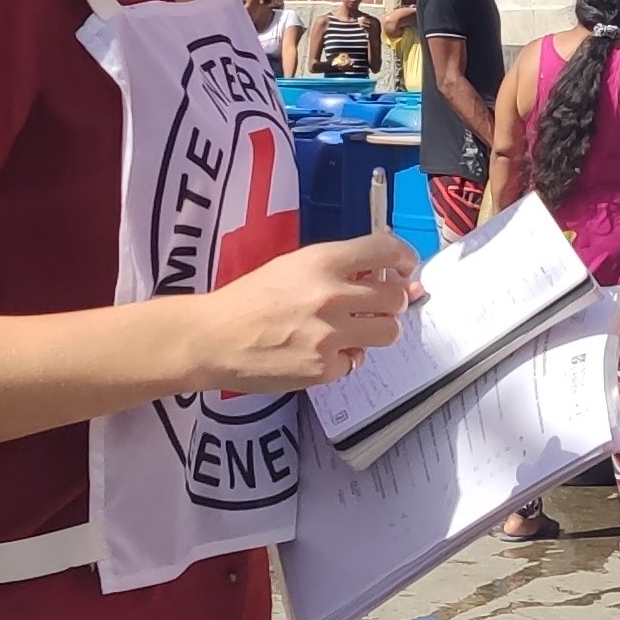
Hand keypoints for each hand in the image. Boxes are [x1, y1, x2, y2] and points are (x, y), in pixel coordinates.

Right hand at [194, 233, 417, 391]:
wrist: (214, 338)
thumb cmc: (248, 299)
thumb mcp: (292, 267)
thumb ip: (336, 269)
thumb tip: (381, 275)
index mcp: (323, 261)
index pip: (386, 251)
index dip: (404, 259)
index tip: (405, 269)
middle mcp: (333, 295)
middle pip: (396, 298)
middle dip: (392, 302)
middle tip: (375, 306)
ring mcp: (332, 334)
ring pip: (388, 332)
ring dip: (376, 331)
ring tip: (352, 332)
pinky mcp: (325, 368)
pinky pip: (355, 362)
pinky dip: (342, 360)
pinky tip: (318, 353)